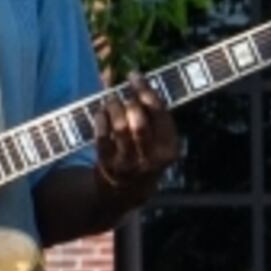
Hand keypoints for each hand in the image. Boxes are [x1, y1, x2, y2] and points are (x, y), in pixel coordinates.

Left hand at [92, 76, 180, 197]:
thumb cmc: (144, 158)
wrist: (125, 194)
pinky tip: (100, 113)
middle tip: (124, 95)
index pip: (161, 113)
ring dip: (114, 109)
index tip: (135, 76)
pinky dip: (100, 121)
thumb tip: (136, 81)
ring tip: (111, 101)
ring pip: (121, 128)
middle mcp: (151, 157)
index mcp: (169, 148)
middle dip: (129, 102)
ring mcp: (129, 162)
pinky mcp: (108, 165)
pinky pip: (102, 138)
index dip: (146, 91)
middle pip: (140, 120)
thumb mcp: (159, 144)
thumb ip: (154, 118)